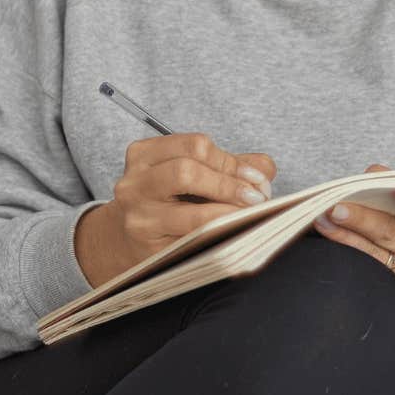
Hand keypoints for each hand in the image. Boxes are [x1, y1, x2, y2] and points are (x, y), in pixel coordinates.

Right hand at [73, 134, 277, 288]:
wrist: (128, 238)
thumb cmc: (169, 201)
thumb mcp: (193, 173)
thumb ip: (230, 165)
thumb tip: (265, 169)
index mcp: (145, 154)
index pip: (194, 147)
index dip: (231, 161)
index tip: (256, 178)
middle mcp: (135, 182)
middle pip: (186, 171)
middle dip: (229, 184)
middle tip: (257, 197)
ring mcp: (139, 216)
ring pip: (190, 212)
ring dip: (228, 212)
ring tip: (250, 214)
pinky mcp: (147, 247)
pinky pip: (191, 241)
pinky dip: (219, 235)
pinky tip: (234, 232)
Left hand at [313, 164, 394, 354]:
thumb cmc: (394, 223)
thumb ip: (386, 185)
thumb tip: (370, 175)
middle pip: (394, 233)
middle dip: (362, 218)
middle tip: (335, 207)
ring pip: (375, 256)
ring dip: (345, 237)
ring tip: (322, 222)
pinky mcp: (394, 294)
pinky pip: (366, 275)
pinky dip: (346, 259)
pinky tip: (328, 248)